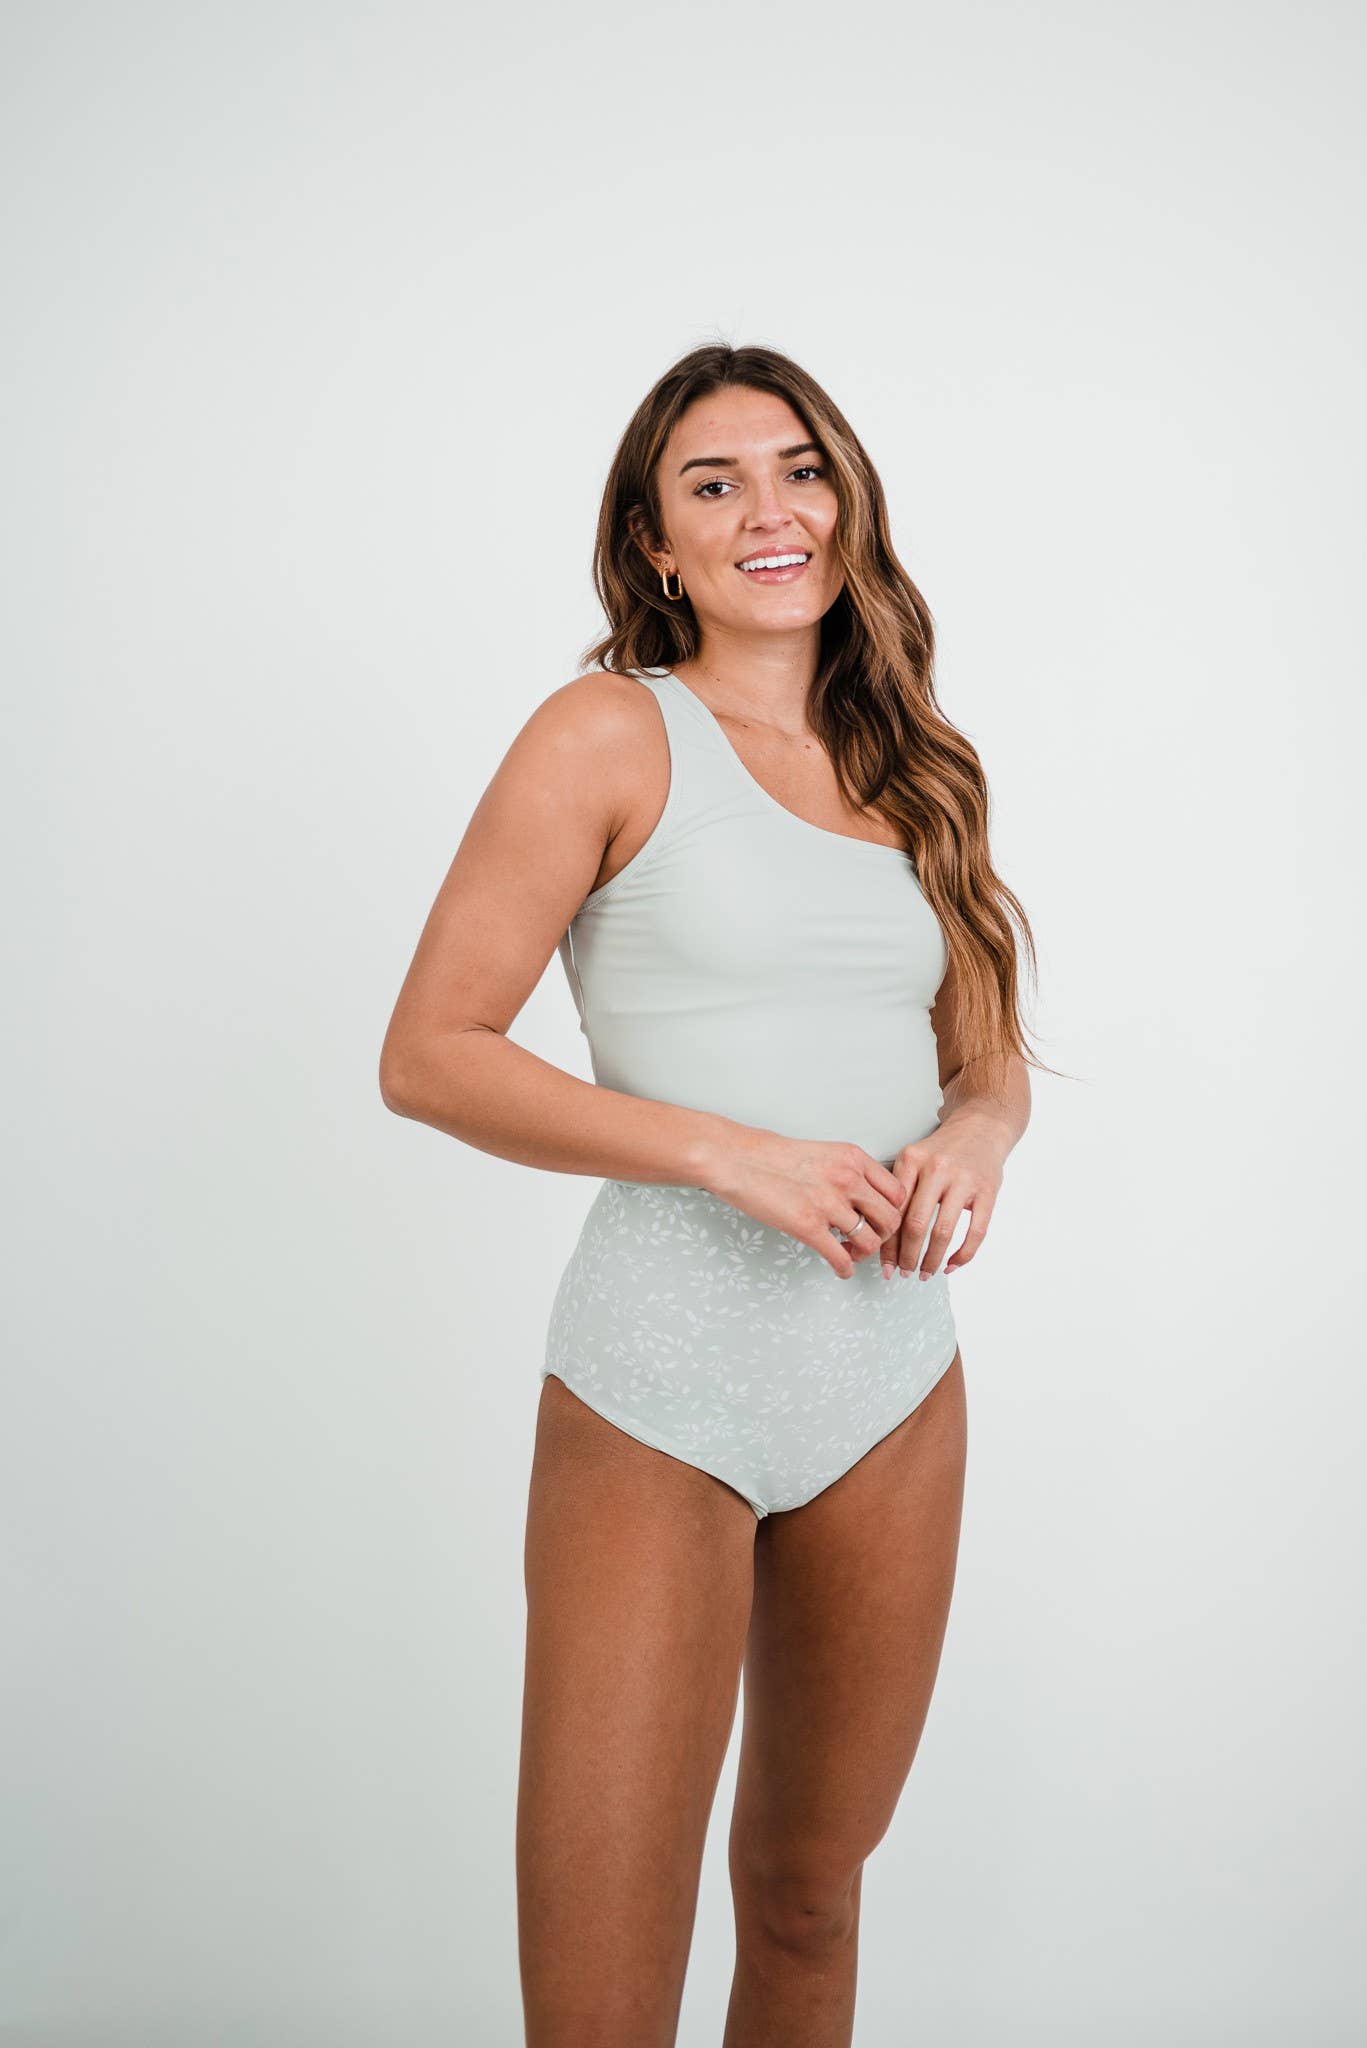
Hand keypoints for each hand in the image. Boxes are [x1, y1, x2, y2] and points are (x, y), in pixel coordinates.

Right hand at [701, 1129, 909, 1279]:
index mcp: (853, 1158)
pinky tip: (840, 1269)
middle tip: (869, 1239)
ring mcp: (828, 1203)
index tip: (883, 1220)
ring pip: (870, 1241)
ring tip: (850, 1253)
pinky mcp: (808, 1226)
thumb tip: (862, 1195)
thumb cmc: (771, 1156)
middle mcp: (847, 1179)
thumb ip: (847, 1171)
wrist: (738, 1159)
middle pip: (890, 1218)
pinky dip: (845, 1269)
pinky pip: (841, 1258)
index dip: (894, 1212)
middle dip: (883, 1235)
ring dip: (864, 1254)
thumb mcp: (822, 1151)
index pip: (897, 1192)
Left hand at [881, 1114, 1005, 1279]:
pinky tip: (951, 1265)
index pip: (893, 1209)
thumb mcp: (914, 1158)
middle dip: (906, 1256)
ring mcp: (964, 1180)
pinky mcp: (987, 1191)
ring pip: (943, 1231)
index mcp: (912, 1160)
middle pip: (915, 1224)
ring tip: (925, 1273)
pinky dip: (962, 1255)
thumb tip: (880, 1234)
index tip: (884, 1264)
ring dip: (932, 1260)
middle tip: (903, 1272)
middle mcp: (937, 1169)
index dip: (887, 1243)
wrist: (981, 1127)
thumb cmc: (943, 1149)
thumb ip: (899, 1189)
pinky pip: (976, 1232)